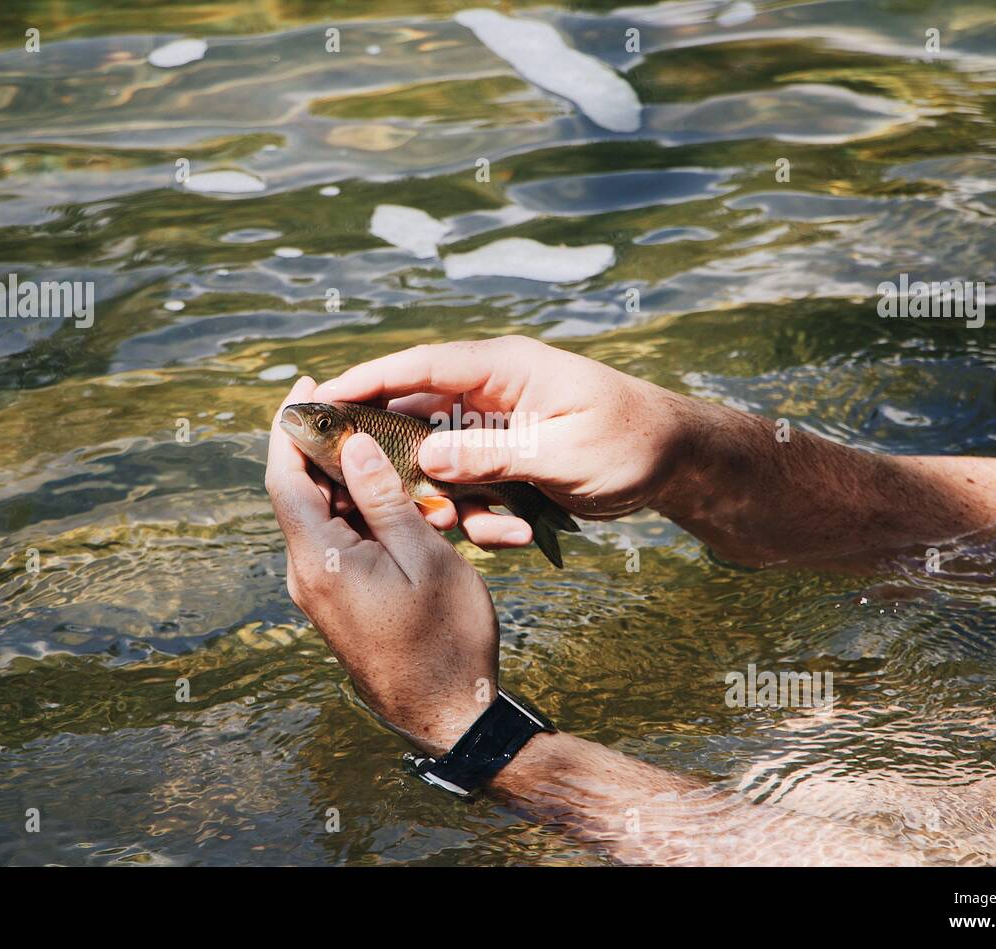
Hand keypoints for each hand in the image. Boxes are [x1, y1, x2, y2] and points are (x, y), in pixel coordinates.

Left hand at [265, 376, 499, 753]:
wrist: (448, 713)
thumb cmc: (445, 637)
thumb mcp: (423, 558)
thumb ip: (384, 499)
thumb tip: (352, 446)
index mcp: (320, 560)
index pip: (285, 477)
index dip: (289, 427)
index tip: (306, 385)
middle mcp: (307, 574)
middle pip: (303, 491)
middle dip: (330, 447)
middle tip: (368, 411)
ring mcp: (320, 589)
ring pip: (326, 516)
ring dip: (356, 483)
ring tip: (399, 458)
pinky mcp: (339, 599)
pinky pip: (341, 541)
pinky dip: (365, 514)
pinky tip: (404, 502)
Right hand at [315, 335, 698, 550]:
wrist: (677, 460)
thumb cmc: (632, 442)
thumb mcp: (565, 452)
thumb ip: (495, 456)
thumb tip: (429, 461)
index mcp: (503, 369)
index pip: (419, 367)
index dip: (365, 381)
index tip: (318, 398)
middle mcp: (492, 392)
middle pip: (415, 414)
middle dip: (388, 453)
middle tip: (357, 486)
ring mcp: (497, 427)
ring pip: (439, 460)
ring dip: (443, 497)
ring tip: (462, 527)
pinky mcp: (506, 458)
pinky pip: (470, 485)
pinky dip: (480, 513)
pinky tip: (513, 534)